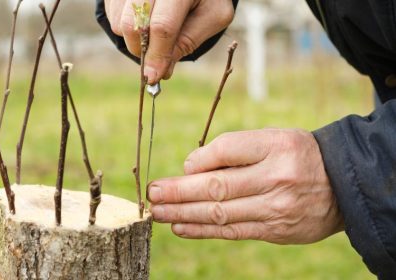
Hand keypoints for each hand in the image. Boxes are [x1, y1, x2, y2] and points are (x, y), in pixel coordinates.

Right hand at [104, 0, 234, 83]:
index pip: (162, 26)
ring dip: (134, 40)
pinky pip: (112, 15)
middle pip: (134, 25)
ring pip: (120, 23)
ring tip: (154, 35)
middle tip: (155, 59)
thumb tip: (160, 71)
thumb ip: (187, 42)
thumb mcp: (212, 17)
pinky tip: (144, 21)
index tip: (152, 78)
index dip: (157, 55)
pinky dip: (125, 27)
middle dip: (143, 51)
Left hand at [147, 129, 343, 243]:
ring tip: (158, 212)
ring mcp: (277, 208)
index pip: (227, 149)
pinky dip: (203, 230)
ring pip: (221, 213)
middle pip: (218, 186)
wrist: (342, 184)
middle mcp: (277, 178)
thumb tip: (191, 166)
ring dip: (184, 214)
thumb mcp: (273, 139)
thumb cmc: (298, 155)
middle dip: (180, 192)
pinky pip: (233, 231)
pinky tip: (180, 228)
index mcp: (276, 146)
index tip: (181, 169)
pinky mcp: (275, 231)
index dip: (199, 161)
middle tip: (153, 194)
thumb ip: (233, 148)